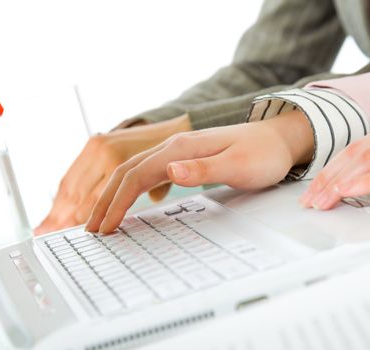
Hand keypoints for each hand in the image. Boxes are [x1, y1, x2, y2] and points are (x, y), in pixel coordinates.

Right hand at [86, 109, 313, 232]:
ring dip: (113, 193)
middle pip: (127, 172)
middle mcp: (173, 146)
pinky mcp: (183, 158)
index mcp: (181, 148)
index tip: (105, 226)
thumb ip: (203, 169)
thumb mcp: (238, 164)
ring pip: (134, 171)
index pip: (137, 175)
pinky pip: (147, 173)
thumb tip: (169, 172)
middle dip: (105, 199)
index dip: (117, 201)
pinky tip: (128, 201)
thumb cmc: (262, 154)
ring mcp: (177, 151)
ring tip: (101, 216)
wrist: (279, 138)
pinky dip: (130, 189)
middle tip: (89, 227)